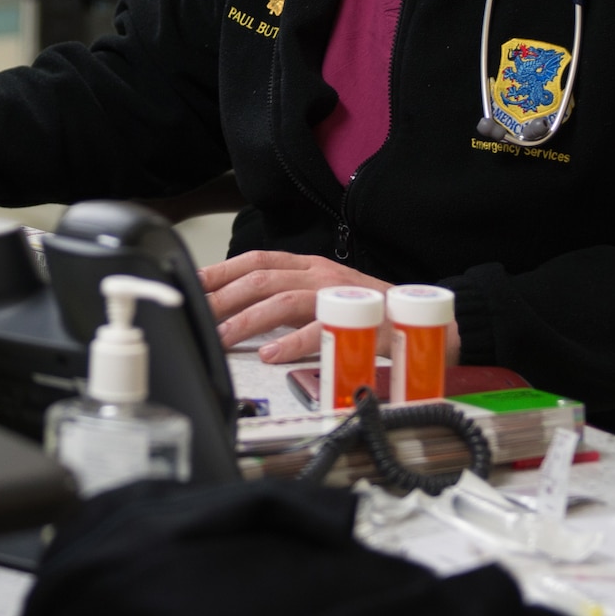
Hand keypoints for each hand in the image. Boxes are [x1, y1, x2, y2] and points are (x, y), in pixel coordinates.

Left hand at [199, 250, 390, 362]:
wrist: (421, 318)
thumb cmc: (367, 309)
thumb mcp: (320, 294)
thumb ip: (284, 296)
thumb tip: (235, 307)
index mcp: (308, 266)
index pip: (256, 260)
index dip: (221, 271)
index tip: (193, 284)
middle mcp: (319, 275)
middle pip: (262, 279)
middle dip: (224, 297)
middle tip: (198, 316)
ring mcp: (338, 295)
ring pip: (284, 300)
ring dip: (248, 320)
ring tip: (224, 337)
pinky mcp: (358, 321)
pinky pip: (320, 329)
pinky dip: (292, 343)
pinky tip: (270, 355)